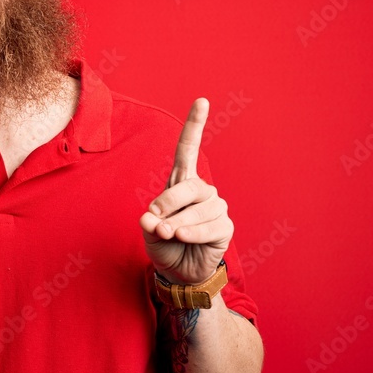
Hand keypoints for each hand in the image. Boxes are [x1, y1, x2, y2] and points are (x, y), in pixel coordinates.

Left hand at [139, 99, 232, 284]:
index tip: (201, 101)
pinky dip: (191, 234)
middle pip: (189, 185)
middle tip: (155, 220)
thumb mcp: (148, 231)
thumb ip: (148, 223)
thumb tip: (152, 218)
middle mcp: (201, 190)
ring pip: (199, 209)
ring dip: (179, 224)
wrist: (178, 271)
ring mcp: (215, 207)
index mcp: (180, 182)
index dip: (194, 126)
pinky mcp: (224, 226)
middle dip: (169, 203)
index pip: (188, 150)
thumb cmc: (162, 244)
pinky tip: (182, 239)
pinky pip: (209, 226)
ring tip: (168, 234)